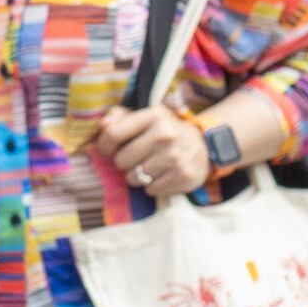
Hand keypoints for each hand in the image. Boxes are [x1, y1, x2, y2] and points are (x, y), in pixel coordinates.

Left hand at [87, 103, 211, 200]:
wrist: (204, 146)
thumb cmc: (164, 131)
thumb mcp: (146, 118)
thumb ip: (120, 118)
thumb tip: (103, 125)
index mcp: (154, 116)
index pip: (113, 134)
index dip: (104, 146)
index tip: (109, 150)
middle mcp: (166, 135)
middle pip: (121, 160)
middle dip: (123, 163)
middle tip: (135, 159)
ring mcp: (176, 157)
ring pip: (134, 178)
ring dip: (136, 176)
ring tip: (148, 167)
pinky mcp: (184, 176)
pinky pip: (150, 190)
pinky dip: (152, 186)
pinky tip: (161, 175)